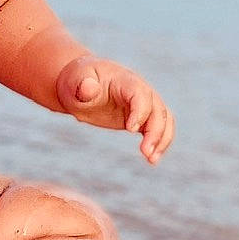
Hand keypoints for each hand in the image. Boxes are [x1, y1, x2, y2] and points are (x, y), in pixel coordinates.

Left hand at [54, 56, 173, 163]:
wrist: (80, 84)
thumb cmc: (76, 82)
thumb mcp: (74, 82)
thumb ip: (82, 85)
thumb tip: (89, 88)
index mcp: (124, 80)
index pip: (140, 94)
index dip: (140, 111)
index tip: (130, 130)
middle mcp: (139, 90)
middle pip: (157, 108)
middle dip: (155, 131)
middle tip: (145, 152)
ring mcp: (143, 103)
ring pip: (164, 119)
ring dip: (162, 139)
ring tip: (152, 159)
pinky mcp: (141, 117)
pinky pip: (159, 128)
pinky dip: (159, 143)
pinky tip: (152, 159)